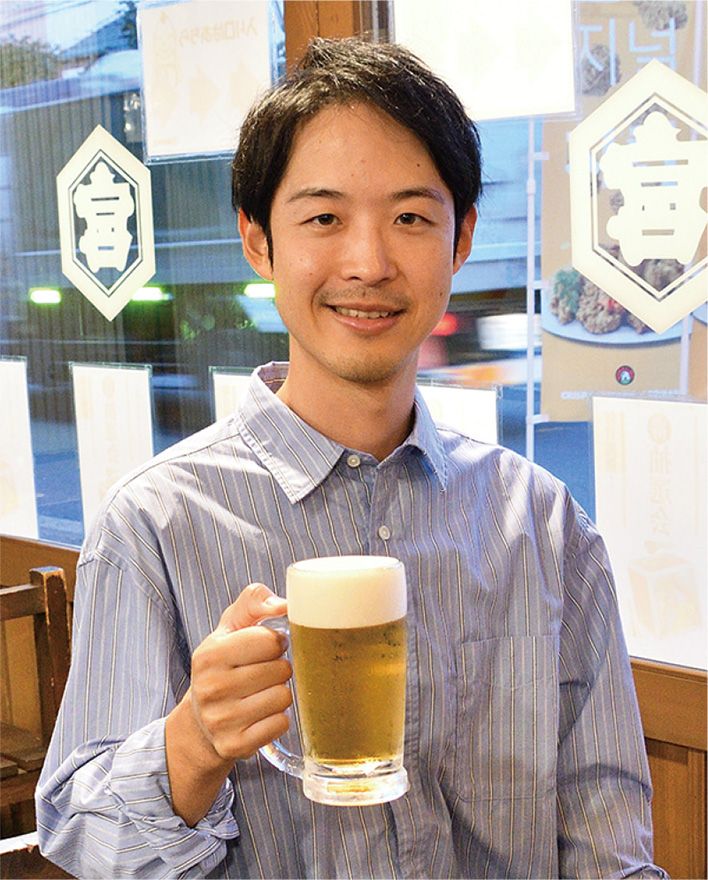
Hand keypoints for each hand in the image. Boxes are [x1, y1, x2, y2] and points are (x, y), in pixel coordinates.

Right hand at [188, 583, 291, 762]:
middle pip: (281, 670)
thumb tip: (283, 605)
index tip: (267, 648)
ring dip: (280, 693)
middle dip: (279, 668)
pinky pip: (280, 724)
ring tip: (262, 692)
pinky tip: (261, 714)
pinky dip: (278, 718)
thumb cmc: (223, 664)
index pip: (270, 641)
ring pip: (283, 697)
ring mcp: (221, 720)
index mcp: (209, 654)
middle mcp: (211, 688)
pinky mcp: (234, 745)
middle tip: (264, 672)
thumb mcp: (231, 626)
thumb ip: (254, 601)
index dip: (276, 642)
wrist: (200, 720)